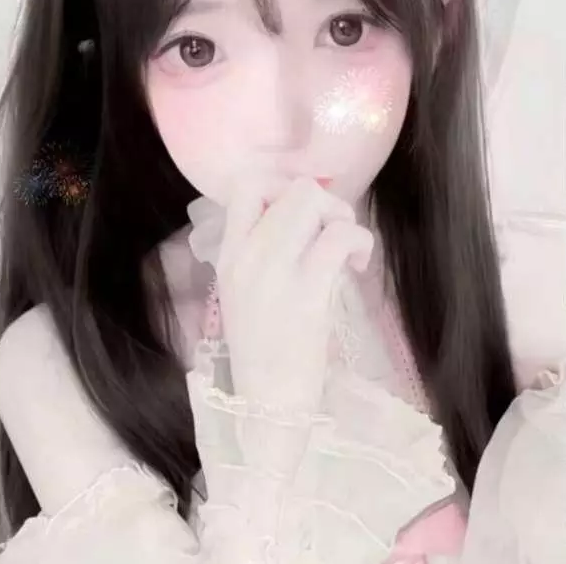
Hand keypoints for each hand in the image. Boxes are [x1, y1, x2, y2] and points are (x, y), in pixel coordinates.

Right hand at [216, 174, 372, 413]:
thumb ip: (259, 253)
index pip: (245, 186)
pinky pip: (339, 236)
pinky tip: (358, 266)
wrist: (268, 401)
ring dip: (342, 217)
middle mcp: (246, 255)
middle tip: (332, 233)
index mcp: (228, 254)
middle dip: (324, 202)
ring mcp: (274, 271)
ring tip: (347, 250)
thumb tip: (299, 222)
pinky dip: (359, 242)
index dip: (281, 186)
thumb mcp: (243, 293)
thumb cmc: (261, 350)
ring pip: (314, 202)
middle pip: (293, 189)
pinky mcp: (307, 291)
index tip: (300, 214)